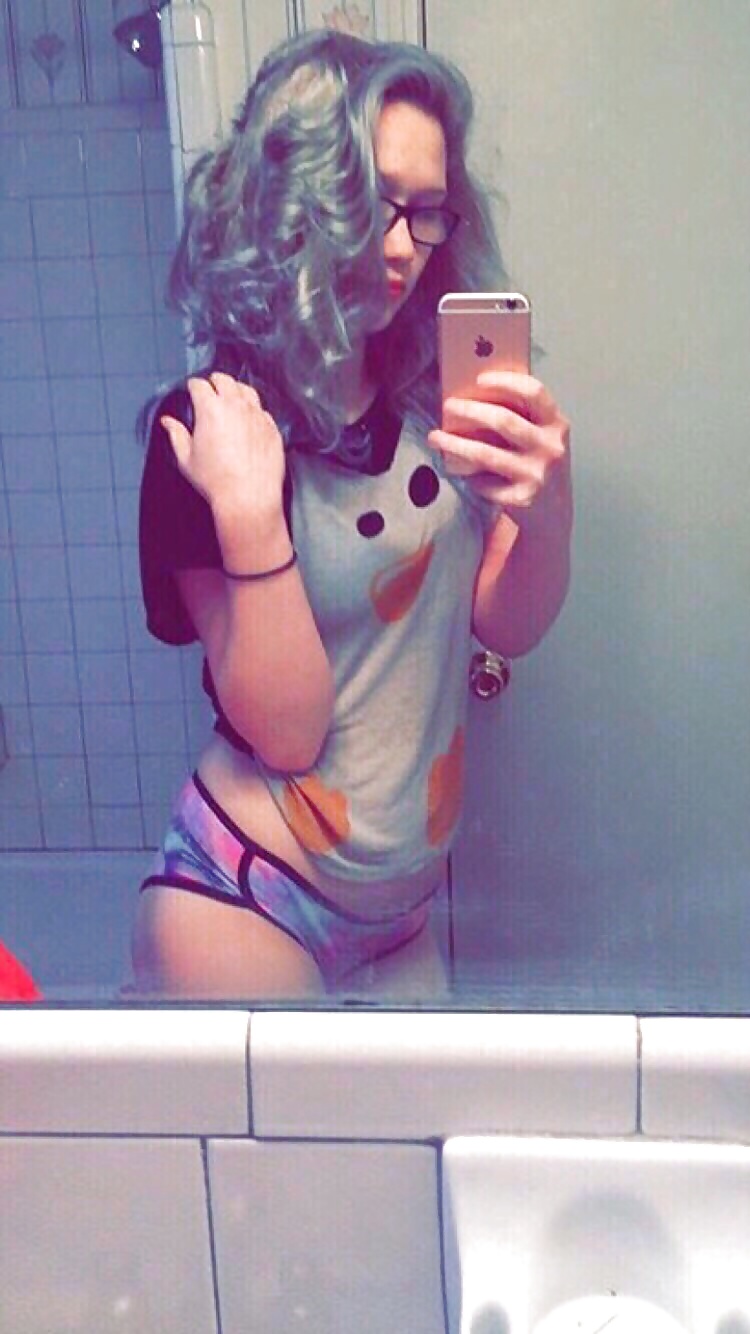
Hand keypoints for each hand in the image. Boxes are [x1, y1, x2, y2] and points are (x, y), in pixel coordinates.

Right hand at [161, 372, 285, 519]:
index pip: (199, 384)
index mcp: (210, 410)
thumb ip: (176, 435)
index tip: (192, 390)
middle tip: (210, 389)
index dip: (193, 386)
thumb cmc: (216, 481)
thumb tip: (168, 422)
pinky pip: (262, 410)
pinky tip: (248, 418)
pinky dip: (253, 409)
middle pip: (224, 380)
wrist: (248, 498)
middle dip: (214, 382)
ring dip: (235, 390)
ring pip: (246, 390)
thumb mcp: (187, 459)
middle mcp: (236, 407)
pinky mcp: (271, 428)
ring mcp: (257, 415)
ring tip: (230, 398)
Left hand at [426, 371, 571, 539]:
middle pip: (504, 421)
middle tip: (448, 406)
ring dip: (454, 444)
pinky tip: (459, 470)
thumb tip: (473, 394)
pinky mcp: (522, 498)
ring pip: (485, 454)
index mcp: (557, 424)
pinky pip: (483, 481)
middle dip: (470, 411)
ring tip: (434, 436)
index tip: (479, 380)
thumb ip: (521, 415)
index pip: (534, 392)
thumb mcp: (540, 435)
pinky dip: (468, 475)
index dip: (506, 382)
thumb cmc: (536, 462)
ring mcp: (537, 475)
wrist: (552, 512)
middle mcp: (551, 448)